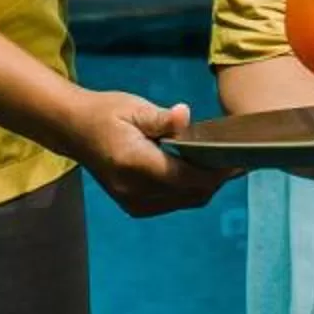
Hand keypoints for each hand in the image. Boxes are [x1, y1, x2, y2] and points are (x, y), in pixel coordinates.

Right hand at [65, 89, 225, 216]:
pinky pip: (173, 203)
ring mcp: (132, 201)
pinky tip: (198, 172)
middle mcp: (133, 189)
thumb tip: (185, 115)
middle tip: (236, 159)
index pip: (186, 176)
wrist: (74, 130)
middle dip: (216, 179)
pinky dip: (190, 190)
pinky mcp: (133, 206)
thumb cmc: (106, 113)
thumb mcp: (134, 108)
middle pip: (191, 193)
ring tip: (221, 164)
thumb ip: (162, 118)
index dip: (217, 171)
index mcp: (133, 164)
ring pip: (186, 201)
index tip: (238, 158)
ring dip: (206, 186)